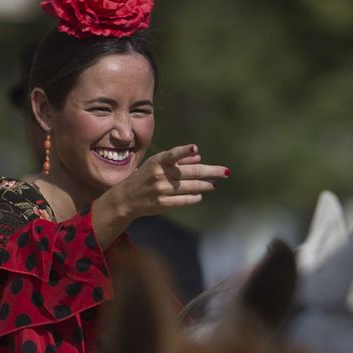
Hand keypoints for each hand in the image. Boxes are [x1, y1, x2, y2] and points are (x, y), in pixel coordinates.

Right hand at [92, 144, 227, 244]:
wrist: (127, 197)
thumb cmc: (146, 176)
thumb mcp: (157, 163)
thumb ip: (177, 159)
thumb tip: (198, 156)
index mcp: (158, 161)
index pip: (172, 155)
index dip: (184, 151)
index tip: (195, 148)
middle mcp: (159, 174)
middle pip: (191, 172)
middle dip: (212, 172)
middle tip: (226, 172)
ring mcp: (161, 190)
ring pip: (191, 187)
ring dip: (206, 185)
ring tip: (213, 184)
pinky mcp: (163, 203)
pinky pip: (185, 200)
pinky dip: (195, 197)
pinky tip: (200, 194)